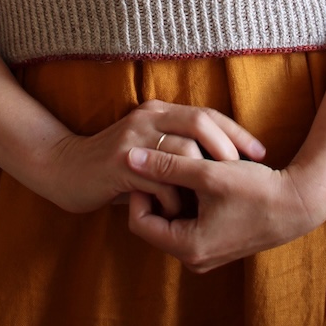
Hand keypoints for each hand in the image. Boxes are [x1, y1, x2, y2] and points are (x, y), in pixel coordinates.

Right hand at [41, 100, 265, 217]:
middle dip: (229, 148)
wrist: (65, 169)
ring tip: (211, 200)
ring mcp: (135, 139)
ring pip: (184, 152)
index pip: (207, 114)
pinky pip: (161, 180)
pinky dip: (175, 199)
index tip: (260, 153)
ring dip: (202, 180)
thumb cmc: (113, 165)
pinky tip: (180, 214)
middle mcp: (148, 117)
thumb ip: (175, 149)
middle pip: (201, 123)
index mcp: (158, 111)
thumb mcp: (147, 149)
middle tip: (245, 173)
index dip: (236, 133)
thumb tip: (219, 160)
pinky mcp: (122, 164)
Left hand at [125, 149, 325, 271]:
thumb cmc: (256, 190)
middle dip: (155, 191)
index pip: (139, 221)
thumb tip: (129, 156)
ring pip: (171, 220)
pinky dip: (186, 200)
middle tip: (163, 164)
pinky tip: (197, 177)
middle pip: (154, 222)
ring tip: (182, 168)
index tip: (150, 165)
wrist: (298, 205)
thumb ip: (167, 165)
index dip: (139, 190)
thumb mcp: (208, 174)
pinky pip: (187, 223)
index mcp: (188, 247)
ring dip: (171, 194)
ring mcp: (205, 253)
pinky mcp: (216, 243)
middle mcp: (194, 257)